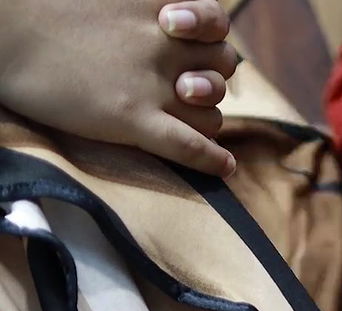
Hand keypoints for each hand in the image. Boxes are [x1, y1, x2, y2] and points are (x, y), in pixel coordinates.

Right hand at [0, 0, 237, 175]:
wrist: (3, 31)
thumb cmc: (44, 11)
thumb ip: (141, 11)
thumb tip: (166, 21)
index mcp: (158, 10)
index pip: (216, 24)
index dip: (209, 34)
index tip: (183, 36)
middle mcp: (165, 45)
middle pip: (220, 71)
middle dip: (210, 80)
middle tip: (184, 86)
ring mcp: (152, 84)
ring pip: (209, 113)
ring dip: (203, 119)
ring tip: (182, 116)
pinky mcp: (132, 118)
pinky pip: (190, 146)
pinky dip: (212, 160)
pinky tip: (224, 168)